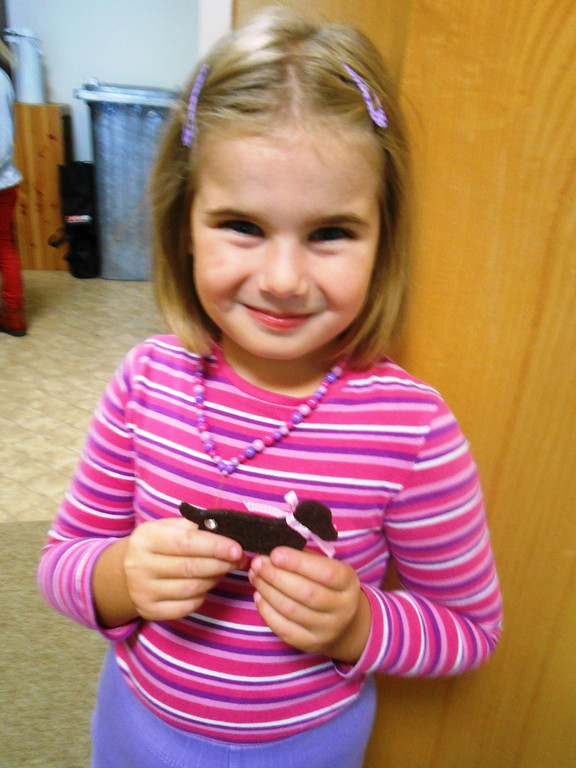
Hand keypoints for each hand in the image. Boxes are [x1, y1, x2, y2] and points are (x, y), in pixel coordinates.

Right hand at [122, 517, 245, 621]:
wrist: (122, 573)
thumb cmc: (155, 545)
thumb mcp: (167, 528)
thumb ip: (194, 528)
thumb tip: (227, 534)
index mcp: (146, 538)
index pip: (187, 543)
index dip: (215, 547)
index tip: (237, 549)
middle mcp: (140, 566)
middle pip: (191, 567)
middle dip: (221, 564)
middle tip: (239, 560)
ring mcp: (143, 591)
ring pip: (191, 588)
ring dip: (215, 579)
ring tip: (224, 570)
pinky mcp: (149, 611)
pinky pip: (186, 606)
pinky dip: (202, 596)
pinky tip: (206, 585)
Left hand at [248, 547, 370, 662]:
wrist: (345, 625)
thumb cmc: (330, 586)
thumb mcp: (328, 567)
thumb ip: (306, 558)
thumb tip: (274, 551)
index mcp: (348, 583)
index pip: (325, 573)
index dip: (298, 562)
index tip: (274, 553)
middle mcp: (342, 609)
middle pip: (305, 592)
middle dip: (276, 576)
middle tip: (257, 563)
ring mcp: (326, 630)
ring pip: (291, 610)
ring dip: (267, 590)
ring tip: (254, 575)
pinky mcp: (309, 644)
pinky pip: (283, 628)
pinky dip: (267, 611)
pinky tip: (259, 595)